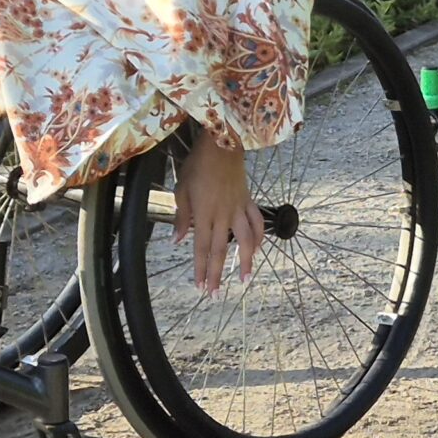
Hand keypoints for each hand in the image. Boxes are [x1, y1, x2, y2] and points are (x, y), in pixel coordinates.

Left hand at [173, 132, 266, 295]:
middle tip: (216, 294)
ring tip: (245, 278)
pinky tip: (258, 248)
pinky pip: (256, 222)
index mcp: (204, 214)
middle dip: (217, 274)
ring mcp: (238, 209)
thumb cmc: (198, 165)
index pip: (201, 248)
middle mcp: (223, 215)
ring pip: (245, 240)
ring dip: (245, 260)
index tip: (201, 287)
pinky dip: (259, 236)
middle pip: (220, 250)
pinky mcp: (248, 200)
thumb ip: (182, 217)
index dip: (201, 269)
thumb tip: (178, 240)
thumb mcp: (181, 189)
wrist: (222, 143)